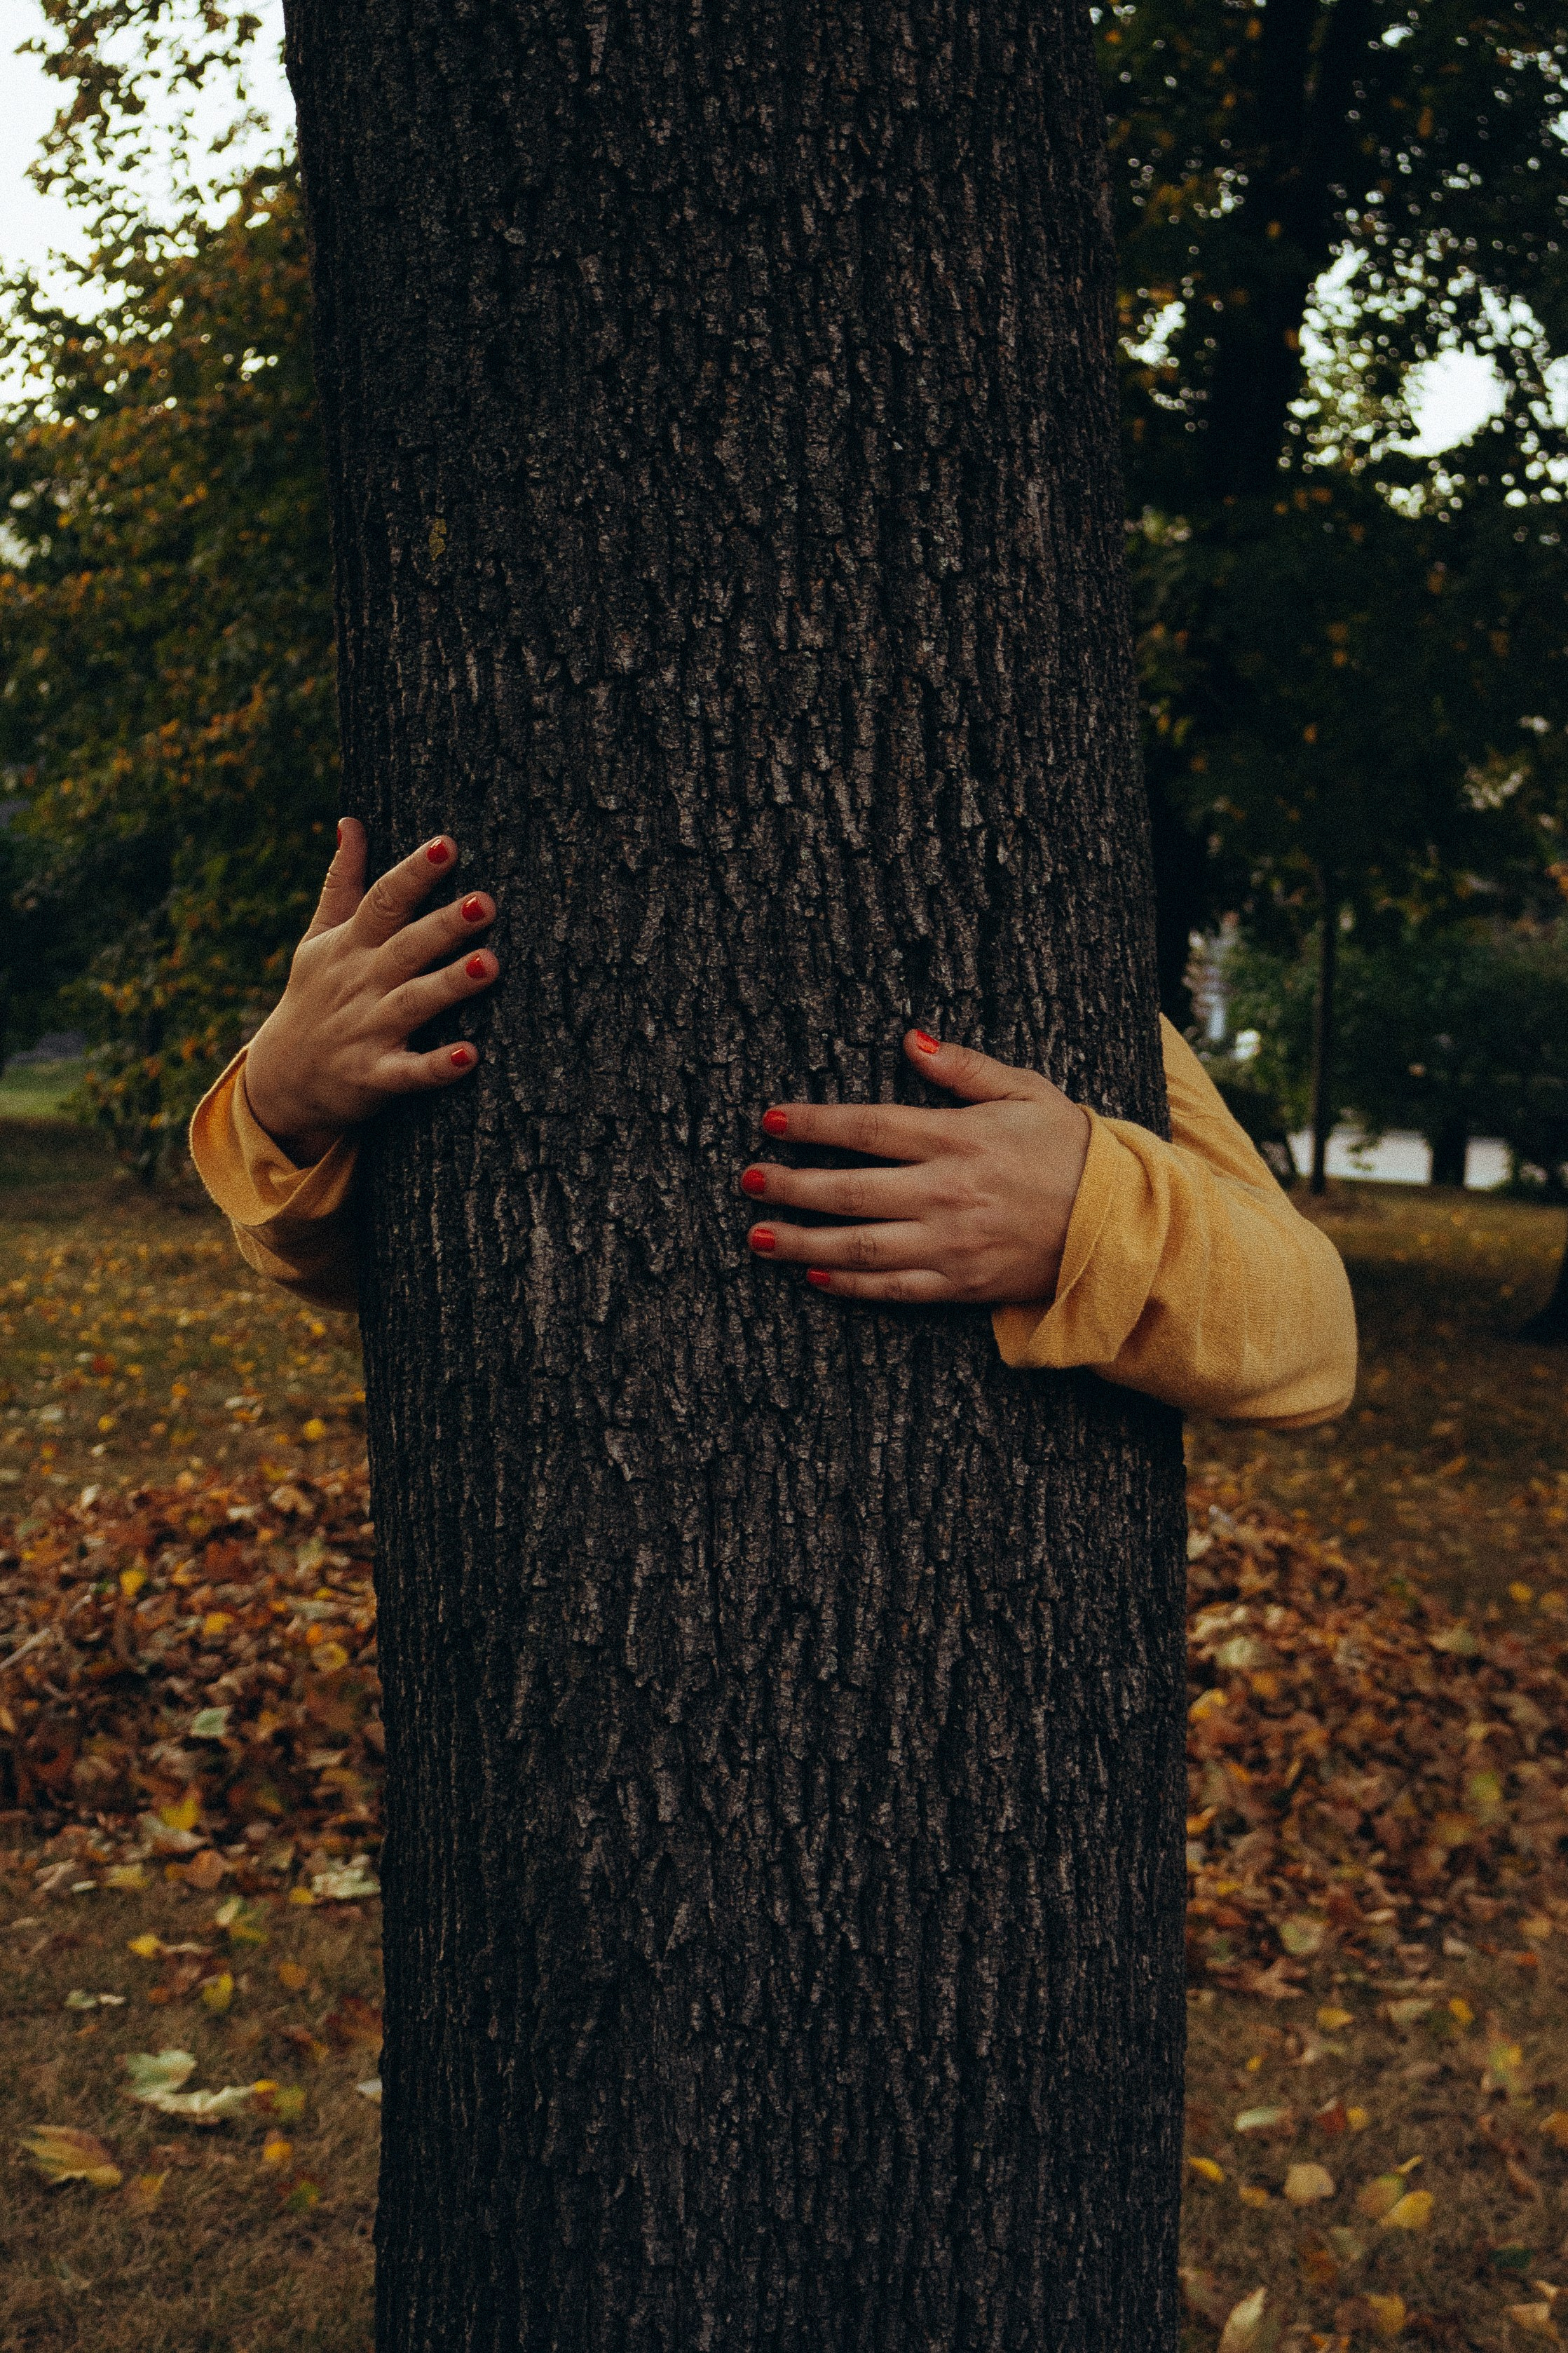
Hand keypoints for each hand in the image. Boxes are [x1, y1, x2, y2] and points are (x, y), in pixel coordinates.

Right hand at [242, 820, 497, 1163]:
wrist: (279, 1080)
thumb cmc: (312, 997)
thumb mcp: (318, 938)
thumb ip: (341, 883)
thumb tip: (350, 821)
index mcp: (352, 945)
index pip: (384, 900)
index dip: (414, 872)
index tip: (448, 844)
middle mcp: (361, 982)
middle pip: (407, 947)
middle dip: (444, 925)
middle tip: (486, 902)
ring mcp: (366, 1030)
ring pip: (414, 1003)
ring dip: (451, 985)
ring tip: (491, 964)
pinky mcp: (373, 1076)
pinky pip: (408, 1072)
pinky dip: (436, 1066)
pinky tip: (469, 1056)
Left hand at [740, 1030, 1091, 1305]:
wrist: (1123, 1223)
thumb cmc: (1072, 1149)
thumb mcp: (1027, 1091)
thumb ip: (964, 1068)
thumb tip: (909, 1041)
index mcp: (959, 1138)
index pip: (867, 1127)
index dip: (813, 1123)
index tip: (770, 1120)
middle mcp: (946, 1193)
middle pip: (849, 1189)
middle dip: (789, 1185)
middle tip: (746, 1180)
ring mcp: (951, 1244)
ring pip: (860, 1245)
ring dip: (803, 1242)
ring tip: (757, 1237)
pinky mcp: (963, 1285)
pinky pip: (895, 1288)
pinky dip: (852, 1284)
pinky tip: (816, 1277)